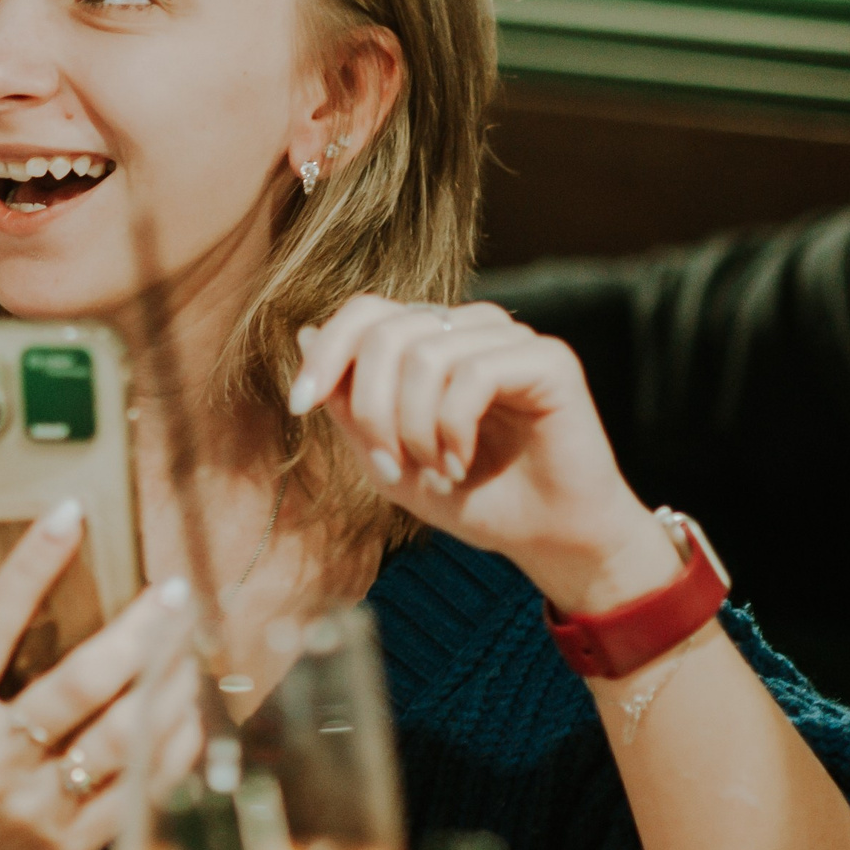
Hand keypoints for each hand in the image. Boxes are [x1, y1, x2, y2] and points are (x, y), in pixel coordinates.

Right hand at [0, 518, 190, 849]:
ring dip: (167, 686)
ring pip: (119, 736)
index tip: (70, 515)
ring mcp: (32, 809)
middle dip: (136, 632)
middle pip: (76, 682)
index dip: (31, 566)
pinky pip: (137, 789)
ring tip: (193, 646)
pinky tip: (188, 711)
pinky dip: (170, 748)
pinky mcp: (70, 848)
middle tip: (174, 591)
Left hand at [288, 297, 680, 612]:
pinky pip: (473, 375)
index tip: (299, 405)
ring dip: (413, 429)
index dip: (325, 353)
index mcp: (433, 341)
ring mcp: (511, 338)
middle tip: (386, 467)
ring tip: (434, 472)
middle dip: (370, 410)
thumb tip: (306, 333)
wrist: (550, 538)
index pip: (366, 311)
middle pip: (385, 333)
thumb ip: (349, 404)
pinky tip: (460, 463)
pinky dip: (452, 429)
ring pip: (425, 355)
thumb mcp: (388, 460)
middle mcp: (470, 328)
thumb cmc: (475, 498)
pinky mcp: (549, 358)